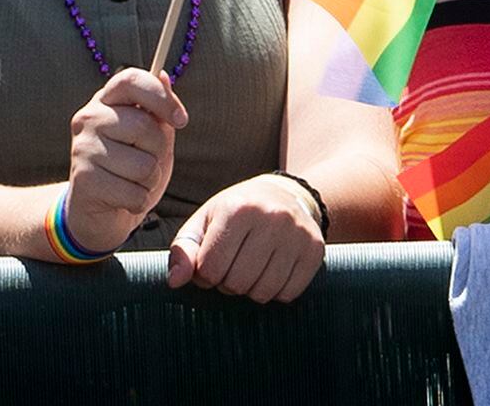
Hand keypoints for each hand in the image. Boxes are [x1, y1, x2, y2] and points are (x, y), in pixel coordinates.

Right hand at [62, 68, 186, 254]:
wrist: (98, 212)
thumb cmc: (129, 169)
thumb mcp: (150, 139)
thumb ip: (158, 111)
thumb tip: (164, 74)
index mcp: (105, 101)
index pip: (132, 80)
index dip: (161, 96)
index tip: (181, 119)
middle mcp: (89, 118)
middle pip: (144, 127)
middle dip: (158, 152)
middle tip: (146, 162)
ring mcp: (83, 148)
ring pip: (143, 165)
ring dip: (149, 181)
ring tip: (133, 182)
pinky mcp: (84, 180)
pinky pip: (134, 193)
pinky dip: (139, 201)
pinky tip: (124, 199)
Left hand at [164, 175, 324, 303]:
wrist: (285, 195)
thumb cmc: (237, 212)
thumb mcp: (205, 221)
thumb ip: (184, 250)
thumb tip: (174, 281)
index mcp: (236, 208)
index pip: (209, 268)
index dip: (204, 275)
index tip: (210, 264)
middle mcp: (270, 217)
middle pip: (236, 283)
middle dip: (227, 283)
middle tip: (232, 267)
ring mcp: (296, 234)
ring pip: (262, 292)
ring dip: (251, 290)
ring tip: (250, 269)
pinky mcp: (315, 251)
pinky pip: (288, 295)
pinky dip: (275, 292)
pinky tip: (272, 271)